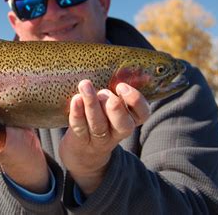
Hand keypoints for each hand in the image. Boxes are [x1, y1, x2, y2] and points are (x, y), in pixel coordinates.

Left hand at [59, 80, 150, 194]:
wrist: (83, 149)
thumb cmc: (101, 116)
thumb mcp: (113, 104)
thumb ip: (119, 89)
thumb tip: (129, 68)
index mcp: (130, 119)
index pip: (142, 114)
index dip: (135, 101)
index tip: (121, 86)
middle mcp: (117, 131)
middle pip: (122, 125)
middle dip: (116, 109)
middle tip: (106, 93)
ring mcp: (99, 138)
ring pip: (98, 125)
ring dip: (92, 104)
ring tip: (85, 85)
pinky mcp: (81, 140)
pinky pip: (80, 127)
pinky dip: (77, 113)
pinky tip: (75, 99)